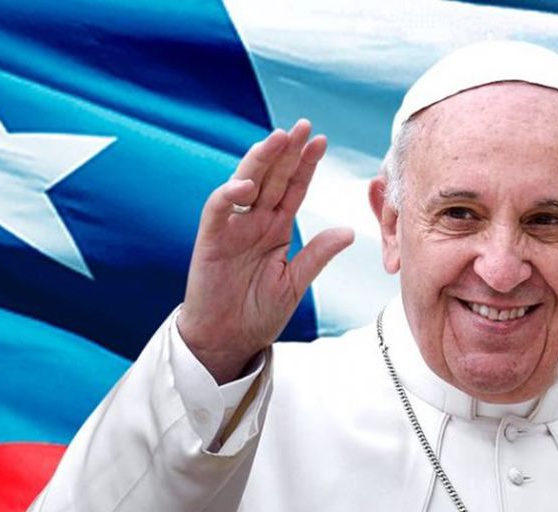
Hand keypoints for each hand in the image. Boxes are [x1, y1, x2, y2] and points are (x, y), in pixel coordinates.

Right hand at [178, 119, 354, 382]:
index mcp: (275, 229)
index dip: (306, 165)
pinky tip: (246, 184)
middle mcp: (254, 222)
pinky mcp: (210, 241)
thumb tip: (347, 231)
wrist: (228, 340)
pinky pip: (218, 210)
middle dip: (287, 151)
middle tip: (304, 126)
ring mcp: (231, 229)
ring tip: (278, 138)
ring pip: (245, 184)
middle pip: (272, 178)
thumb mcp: (295, 282)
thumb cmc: (256, 312)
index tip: (321, 141)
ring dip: (261, 160)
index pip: (293, 189)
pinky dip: (229, 194)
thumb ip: (317, 255)